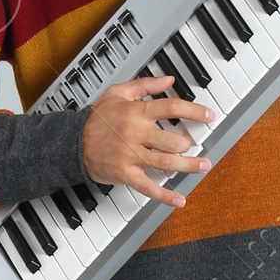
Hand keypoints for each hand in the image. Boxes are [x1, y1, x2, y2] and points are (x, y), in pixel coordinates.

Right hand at [81, 74, 216, 208]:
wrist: (71, 142)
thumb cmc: (96, 119)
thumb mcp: (118, 93)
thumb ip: (145, 85)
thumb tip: (168, 80)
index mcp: (136, 112)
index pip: (171, 108)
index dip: (194, 111)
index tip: (208, 115)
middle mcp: (136, 133)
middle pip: (173, 139)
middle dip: (189, 143)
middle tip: (195, 144)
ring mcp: (131, 155)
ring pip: (166, 162)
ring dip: (189, 166)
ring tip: (203, 165)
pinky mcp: (126, 173)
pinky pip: (148, 187)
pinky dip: (165, 195)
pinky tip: (179, 200)